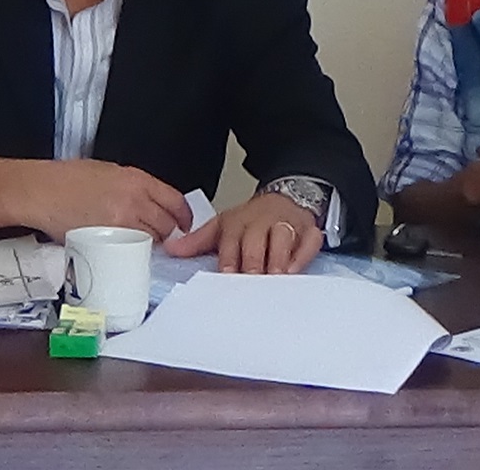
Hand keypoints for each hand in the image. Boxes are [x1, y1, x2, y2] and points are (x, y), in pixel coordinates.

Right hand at [10, 158, 193, 242]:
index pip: (175, 200)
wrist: (41, 190)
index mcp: (136, 179)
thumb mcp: (110, 172)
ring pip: (151, 240)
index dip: (184, 216)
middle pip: (167, 224)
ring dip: (151, 245)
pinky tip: (127, 252)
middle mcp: (134, 199)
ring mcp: (121, 221)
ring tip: (141, 245)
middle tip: (163, 239)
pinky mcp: (107, 240)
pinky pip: (131, 251)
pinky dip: (134, 253)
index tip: (185, 223)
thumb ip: (135, 187)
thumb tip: (152, 203)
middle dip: (169, 233)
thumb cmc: (68, 179)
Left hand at [162, 192, 323, 273]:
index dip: (230, 260)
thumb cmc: (252, 220)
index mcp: (238, 223)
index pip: (231, 243)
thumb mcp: (223, 226)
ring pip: (283, 239)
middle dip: (254, 262)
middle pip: (257, 242)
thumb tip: (171, 249)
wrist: (286, 198)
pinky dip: (302, 255)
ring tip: (274, 278)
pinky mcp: (308, 231)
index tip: (228, 276)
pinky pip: (308, 243)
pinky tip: (294, 270)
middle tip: (251, 282)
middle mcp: (262, 223)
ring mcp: (287, 225)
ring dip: (278, 259)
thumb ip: (198, 241)